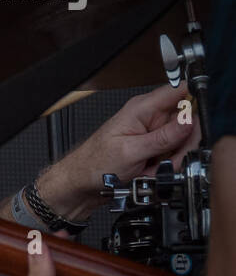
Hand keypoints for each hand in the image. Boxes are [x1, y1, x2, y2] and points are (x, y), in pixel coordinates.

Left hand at [37, 84, 199, 220]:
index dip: (193, 103)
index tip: (194, 124)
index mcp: (141, 108)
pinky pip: (174, 156)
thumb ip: (163, 137)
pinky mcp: (154, 149)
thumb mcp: (131, 151)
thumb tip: (189, 121)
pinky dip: (165, 167)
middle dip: (181, 145)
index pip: (178, 91)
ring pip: (183, 143)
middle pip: (187, 123)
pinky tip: (149, 172)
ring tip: (150, 168)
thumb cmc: (94, 164)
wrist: (81, 183)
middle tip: (165, 159)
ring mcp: (153, 134)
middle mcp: (149, 118)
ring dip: (171, 160)